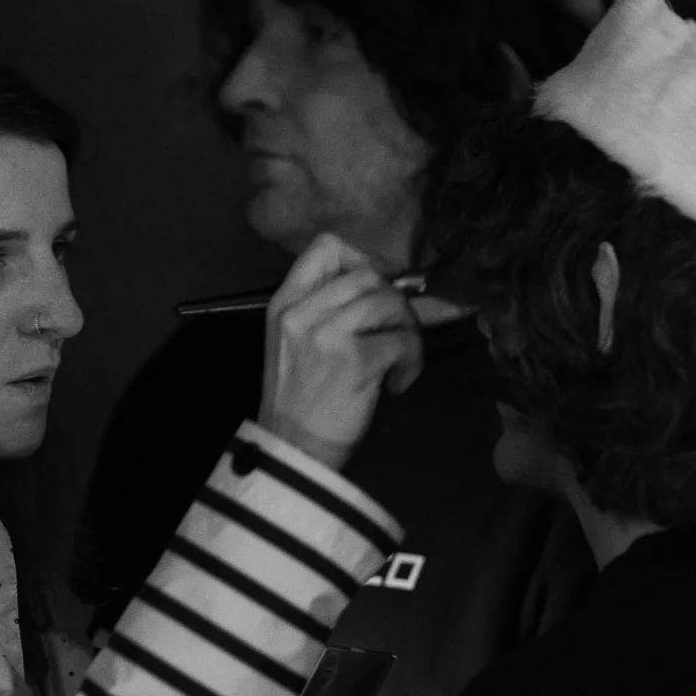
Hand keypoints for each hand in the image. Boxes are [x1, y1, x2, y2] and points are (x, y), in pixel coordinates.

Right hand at [258, 233, 425, 472]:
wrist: (293, 450)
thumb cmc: (298, 398)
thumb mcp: (294, 341)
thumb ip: (325, 307)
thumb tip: (384, 282)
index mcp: (285, 303)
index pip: (326, 246)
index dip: (363, 258)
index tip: (376, 287)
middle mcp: (301, 311)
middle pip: (368, 275)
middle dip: (393, 303)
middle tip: (395, 334)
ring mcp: (327, 334)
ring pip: (390, 303)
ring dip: (407, 331)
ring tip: (398, 360)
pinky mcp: (354, 360)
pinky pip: (402, 340)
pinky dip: (411, 362)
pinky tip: (396, 384)